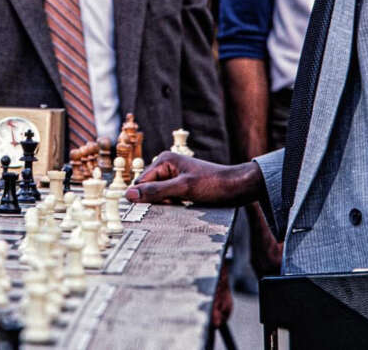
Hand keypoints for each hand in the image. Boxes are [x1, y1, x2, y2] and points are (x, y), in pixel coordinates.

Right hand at [124, 152, 262, 205]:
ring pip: (158, 195)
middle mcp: (167, 165)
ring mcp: (174, 175)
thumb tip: (129, 195)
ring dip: (166, 204)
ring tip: (183, 204)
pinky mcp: (182, 185)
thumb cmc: (213, 184)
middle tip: (176, 204)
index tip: (156, 207)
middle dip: (157, 201)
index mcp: (164, 160)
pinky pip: (168, 197)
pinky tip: (184, 206)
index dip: (145, 197)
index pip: (141, 182)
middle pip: (149, 188)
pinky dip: (173, 204)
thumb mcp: (183, 189)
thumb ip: (155, 192)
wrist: (239, 187)